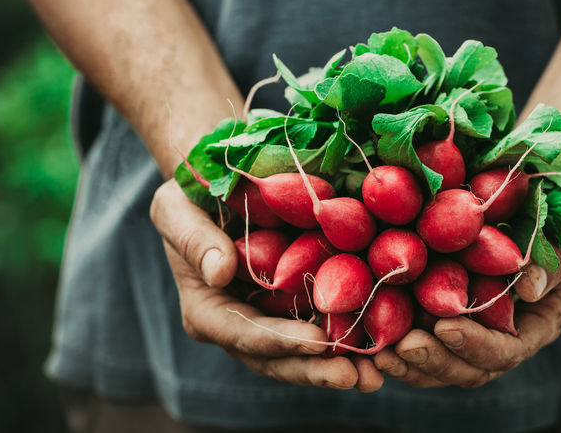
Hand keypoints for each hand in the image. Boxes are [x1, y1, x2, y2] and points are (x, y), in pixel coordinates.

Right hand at [150, 179, 383, 391]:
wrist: (219, 183)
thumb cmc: (189, 195)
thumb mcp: (177, 208)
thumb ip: (194, 240)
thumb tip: (219, 272)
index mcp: (207, 309)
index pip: (243, 333)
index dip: (280, 341)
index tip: (318, 341)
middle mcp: (239, 325)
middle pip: (277, 359)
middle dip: (316, 369)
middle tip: (356, 376)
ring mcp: (271, 319)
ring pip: (303, 354)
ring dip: (340, 365)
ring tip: (376, 375)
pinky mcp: (298, 305)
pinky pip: (324, 326)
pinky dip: (352, 337)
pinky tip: (383, 344)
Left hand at [373, 225, 560, 386]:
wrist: (539, 192)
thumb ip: (557, 257)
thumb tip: (531, 289)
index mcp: (536, 322)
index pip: (505, 350)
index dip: (476, 345)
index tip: (446, 326)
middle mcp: (501, 332)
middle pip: (466, 367)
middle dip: (434, 360)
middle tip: (402, 346)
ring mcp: (469, 324)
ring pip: (437, 361)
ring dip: (408, 360)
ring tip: (380, 351)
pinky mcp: (437, 306)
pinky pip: (416, 332)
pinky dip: (393, 335)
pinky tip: (367, 331)